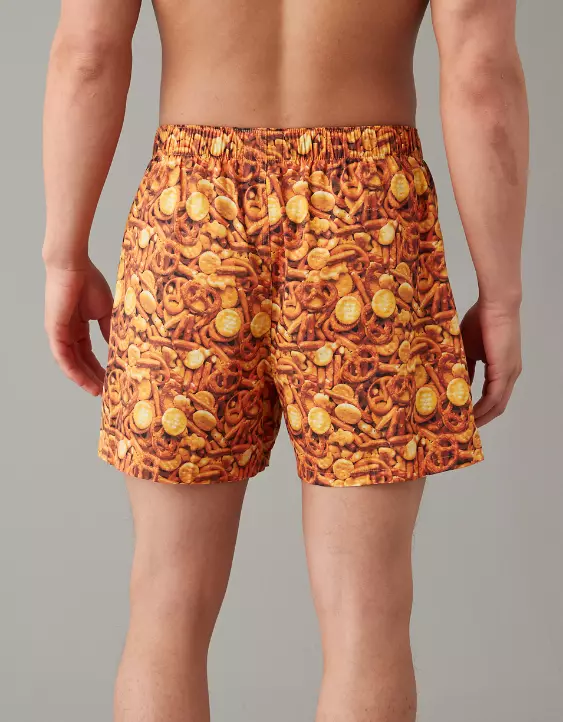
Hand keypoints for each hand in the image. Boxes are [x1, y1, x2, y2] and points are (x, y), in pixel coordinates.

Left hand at [44, 260, 112, 395]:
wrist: (74, 265)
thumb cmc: (88, 281)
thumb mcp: (105, 311)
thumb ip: (109, 329)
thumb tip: (117, 347)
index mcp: (78, 326)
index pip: (88, 353)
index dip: (99, 367)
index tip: (112, 379)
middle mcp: (67, 332)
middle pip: (80, 361)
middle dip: (92, 377)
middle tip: (106, 392)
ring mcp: (59, 332)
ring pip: (71, 363)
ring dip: (83, 379)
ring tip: (97, 391)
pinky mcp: (54, 330)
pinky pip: (62, 357)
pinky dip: (73, 371)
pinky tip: (84, 381)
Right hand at [460, 300, 521, 426]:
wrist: (495, 304)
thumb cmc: (482, 318)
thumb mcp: (468, 347)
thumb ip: (465, 365)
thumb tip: (454, 382)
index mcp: (503, 368)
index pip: (495, 396)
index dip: (481, 409)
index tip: (465, 417)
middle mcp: (511, 374)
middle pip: (498, 406)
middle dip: (482, 419)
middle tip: (464, 428)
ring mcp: (509, 373)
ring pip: (497, 404)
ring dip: (482, 417)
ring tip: (464, 425)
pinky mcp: (504, 370)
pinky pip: (493, 397)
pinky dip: (482, 408)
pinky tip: (469, 413)